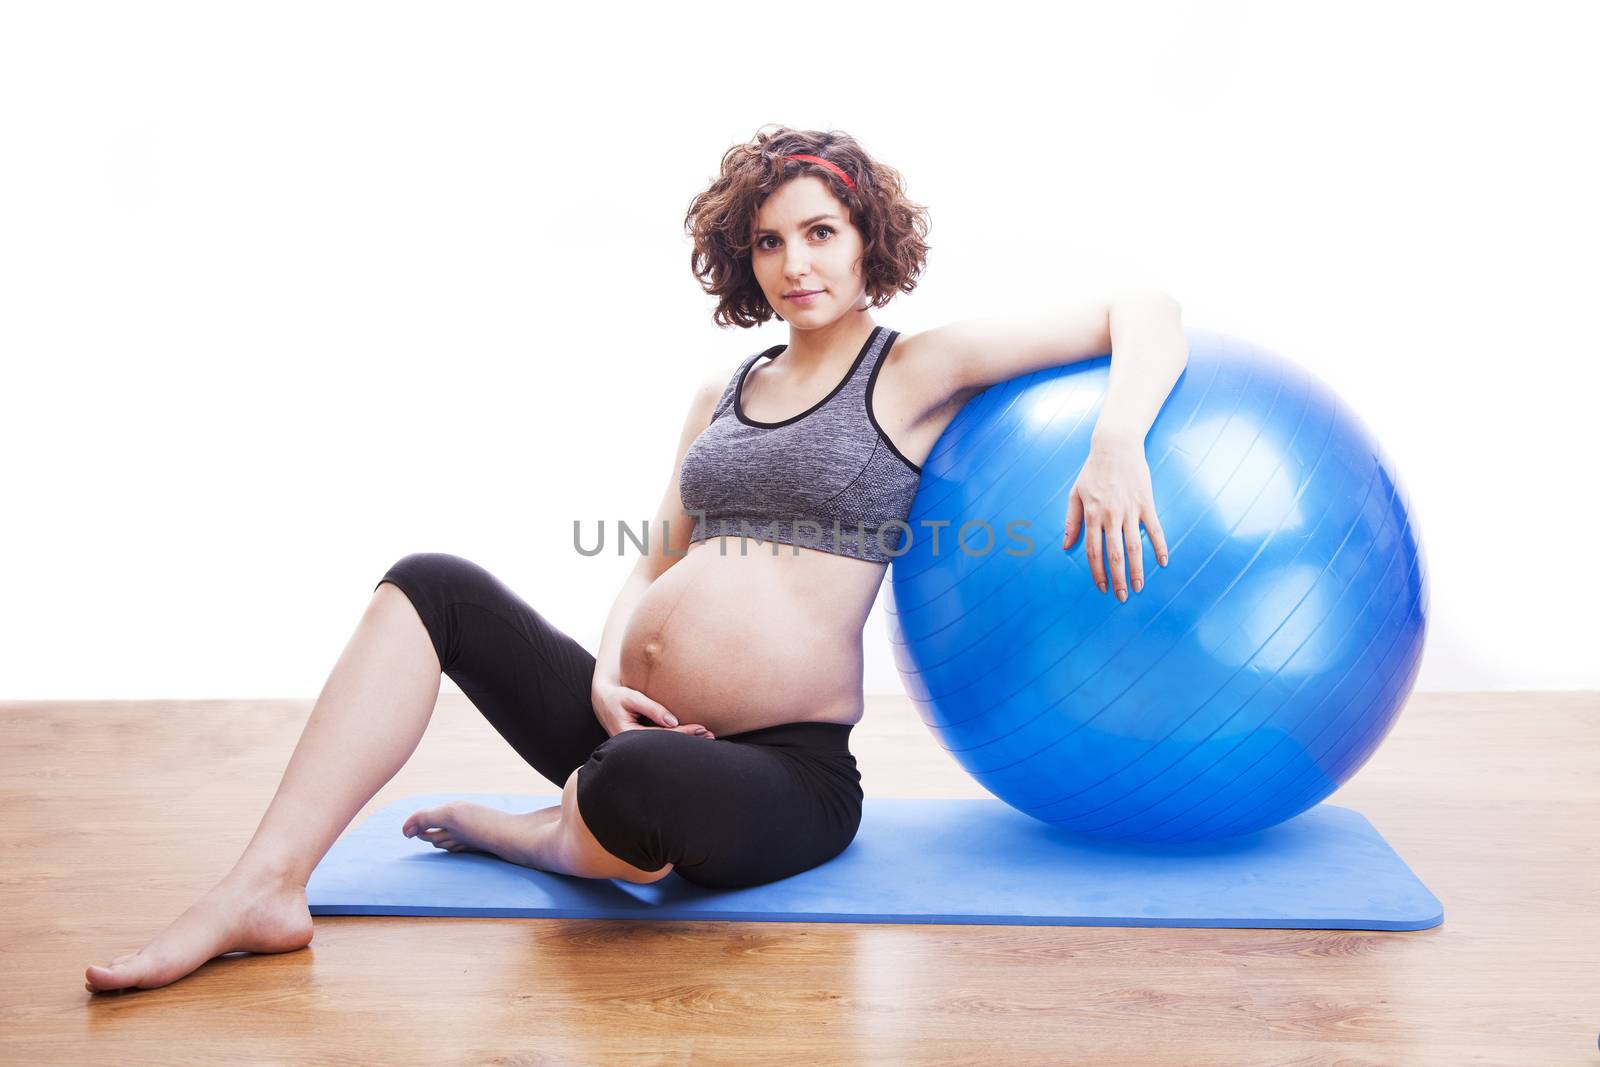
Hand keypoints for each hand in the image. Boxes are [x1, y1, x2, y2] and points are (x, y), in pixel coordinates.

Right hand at [591, 679, 714, 739]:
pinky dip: (678, 738)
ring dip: (686, 740)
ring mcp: (637, 746)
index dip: (683, 733)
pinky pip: (662, 742)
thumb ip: (651, 708)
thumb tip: (673, 722)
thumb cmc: (617, 697)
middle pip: (666, 745)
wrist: (604, 702)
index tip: (701, 728)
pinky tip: (693, 737)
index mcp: (628, 735)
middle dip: (688, 739)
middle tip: (710, 735)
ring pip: (665, 746)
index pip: (661, 736)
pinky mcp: (642, 742)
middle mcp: (633, 745)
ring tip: (707, 736)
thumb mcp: (631, 698)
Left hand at [1061, 437, 1169, 601]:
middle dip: (1117, 578)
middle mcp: (1111, 515)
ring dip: (1137, 569)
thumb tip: (1065, 546)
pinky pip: (1155, 529)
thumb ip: (1071, 522)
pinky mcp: (1146, 503)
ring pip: (1135, 546)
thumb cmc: (1092, 471)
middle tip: (1121, 597)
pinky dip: (1160, 546)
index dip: (1097, 572)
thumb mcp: (1075, 494)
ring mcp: (1130, 510)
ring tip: (1138, 587)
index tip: (1101, 588)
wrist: (1115, 447)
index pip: (1094, 551)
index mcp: (1092, 515)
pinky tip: (1162, 562)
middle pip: (1114, 554)